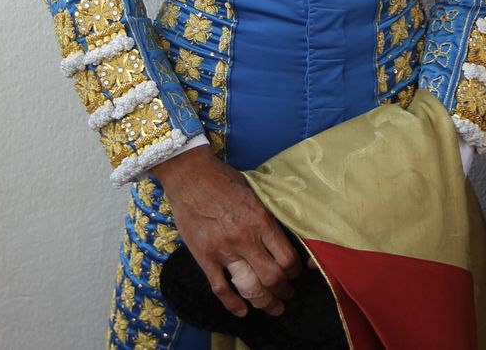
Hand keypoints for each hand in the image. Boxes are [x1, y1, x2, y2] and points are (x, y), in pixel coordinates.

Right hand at [154, 147, 303, 316]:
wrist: (190, 174)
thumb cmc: (224, 179)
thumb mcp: (255, 193)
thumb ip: (268, 217)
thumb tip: (284, 237)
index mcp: (261, 220)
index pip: (287, 258)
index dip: (295, 271)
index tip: (295, 273)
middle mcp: (245, 238)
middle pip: (273, 277)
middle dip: (284, 291)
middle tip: (287, 295)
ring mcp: (223, 250)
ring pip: (251, 287)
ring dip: (265, 302)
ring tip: (272, 307)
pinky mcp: (204, 256)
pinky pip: (221, 288)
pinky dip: (233, 304)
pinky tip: (242, 311)